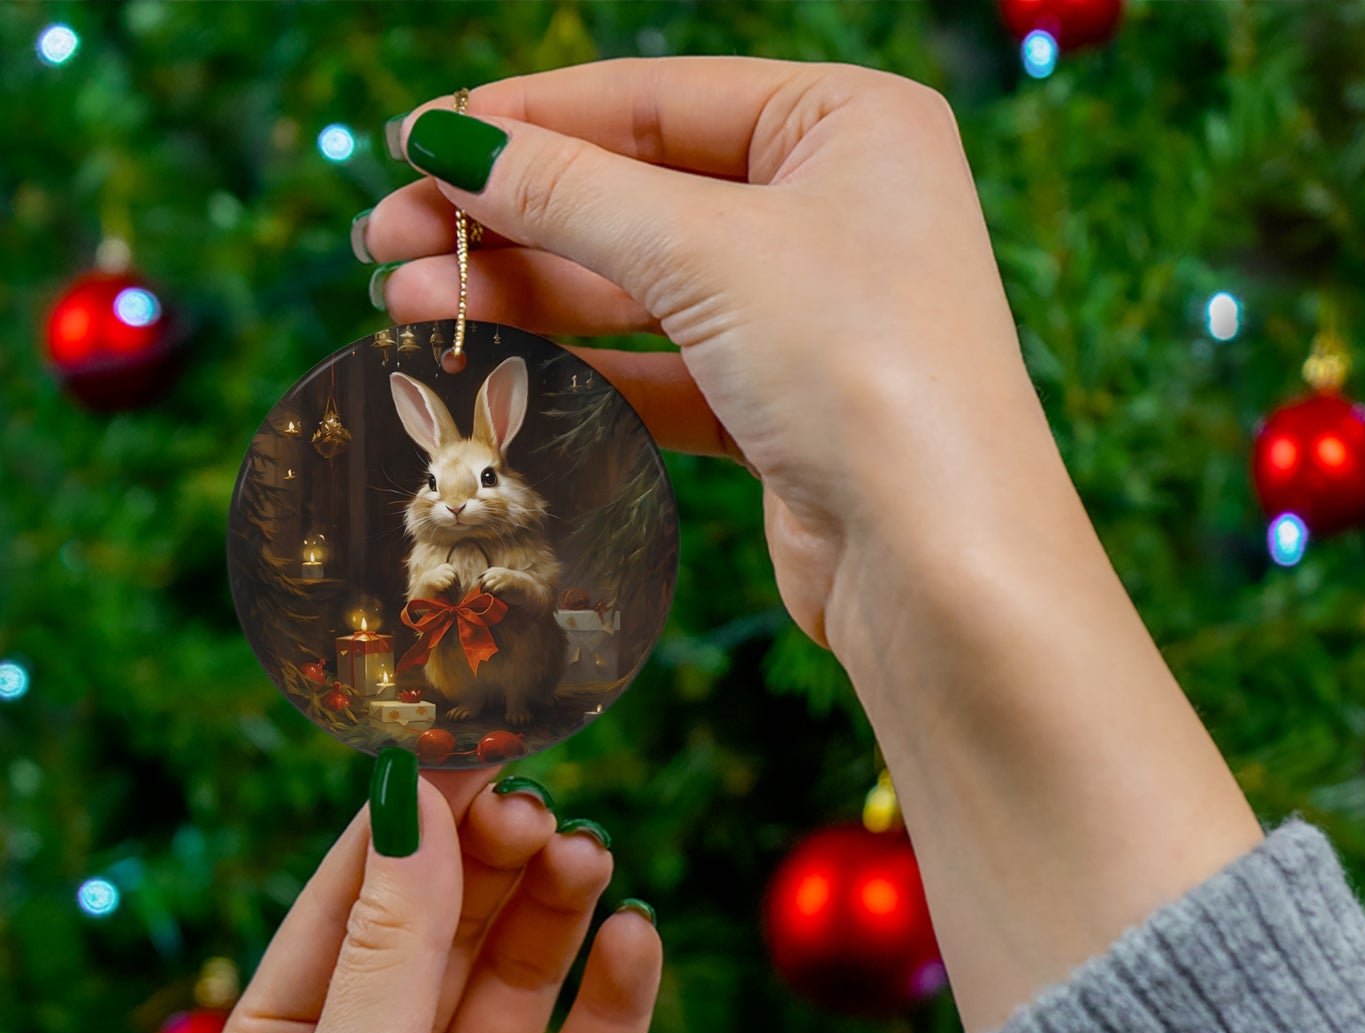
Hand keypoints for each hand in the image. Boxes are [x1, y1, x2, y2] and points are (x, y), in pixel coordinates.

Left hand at [202, 768, 661, 1032]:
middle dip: (490, 864)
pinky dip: (617, 995)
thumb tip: (410, 802)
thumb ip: (390, 947)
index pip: (352, 903)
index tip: (467, 746)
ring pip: (521, 978)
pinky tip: (635, 940)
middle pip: (446, 929)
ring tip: (589, 857)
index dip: (409, 824)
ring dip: (555, 912)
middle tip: (540, 808)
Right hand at [363, 57, 1054, 651]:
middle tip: (385, 241)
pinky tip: (495, 366)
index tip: (415, 142)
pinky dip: (582, 368)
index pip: (656, 99)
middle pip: (638, 194)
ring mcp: (810, 314)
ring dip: (526, 295)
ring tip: (407, 306)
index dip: (527, 120)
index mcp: (848, 124)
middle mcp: (835, 209)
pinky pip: (663, 370)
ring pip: (641, 288)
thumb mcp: (707, 251)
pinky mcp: (783, 408)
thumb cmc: (860, 367)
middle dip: (509, 219)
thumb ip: (571, 193)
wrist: (937, 560)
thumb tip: (449, 141)